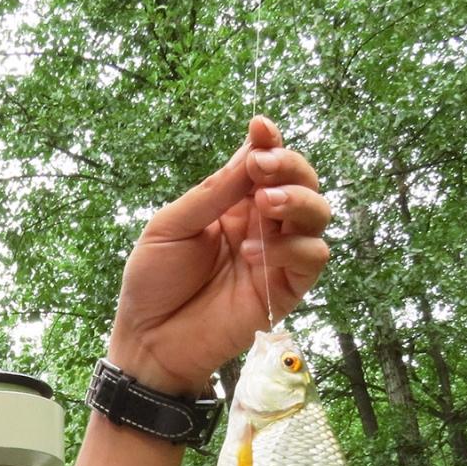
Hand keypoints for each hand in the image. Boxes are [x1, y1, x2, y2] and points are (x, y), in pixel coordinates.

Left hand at [107, 116, 331, 393]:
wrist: (149, 339)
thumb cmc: (153, 282)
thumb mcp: (170, 227)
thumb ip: (212, 193)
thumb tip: (249, 153)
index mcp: (232, 204)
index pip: (264, 164)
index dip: (269, 142)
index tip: (260, 126)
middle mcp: (261, 224)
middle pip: (301, 182)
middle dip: (289, 166)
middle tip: (262, 168)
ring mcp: (277, 255)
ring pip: (317, 215)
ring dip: (298, 201)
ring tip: (266, 203)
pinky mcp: (285, 289)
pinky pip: (312, 257)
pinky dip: (291, 248)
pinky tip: (254, 252)